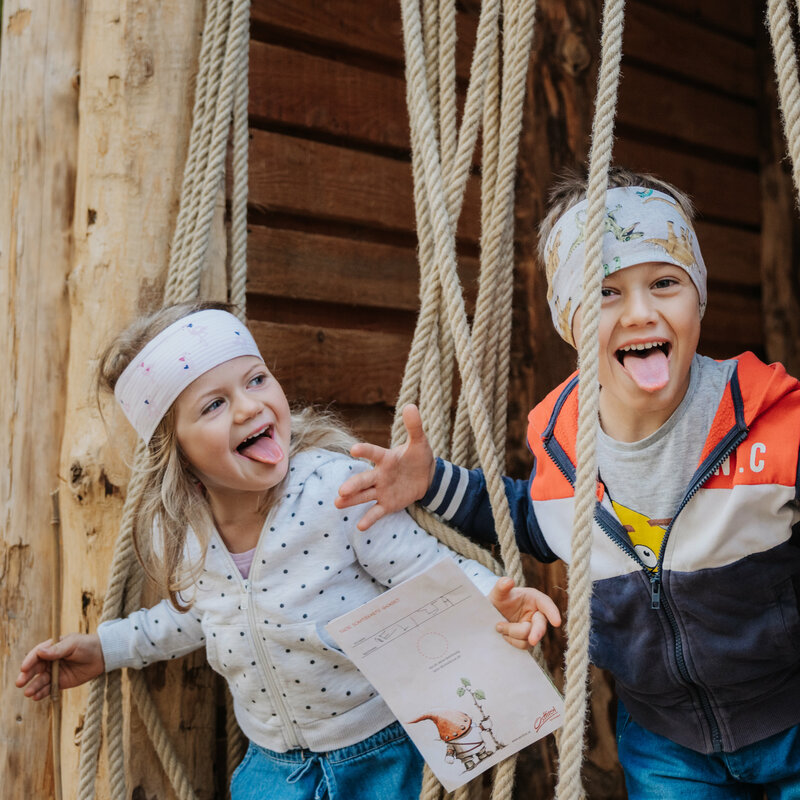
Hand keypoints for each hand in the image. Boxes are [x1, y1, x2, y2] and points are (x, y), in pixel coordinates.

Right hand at [16, 633, 104, 700]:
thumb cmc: (87, 645)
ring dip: (33, 686)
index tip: (24, 668)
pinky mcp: (60, 682)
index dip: (29, 661)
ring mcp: (54, 672)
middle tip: (20, 682)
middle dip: (26, 676)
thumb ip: (58, 650)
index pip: (36, 655)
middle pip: (34, 669)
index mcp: (51, 648)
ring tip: (29, 693)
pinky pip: (48, 689)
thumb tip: (40, 651)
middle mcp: (50, 661)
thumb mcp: (73, 644)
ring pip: (40, 680)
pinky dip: (42, 693)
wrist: (102, 656)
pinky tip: (37, 697)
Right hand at [335, 404, 435, 530]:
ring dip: (352, 501)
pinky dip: (369, 519)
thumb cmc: (418, 457)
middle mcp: (380, 475)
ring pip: (364, 495)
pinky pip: (376, 511)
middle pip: (364, 480)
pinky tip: (360, 527)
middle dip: (353, 485)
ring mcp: (382, 490)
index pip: (374, 454)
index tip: (354, 449)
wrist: (425, 476)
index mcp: (386, 459)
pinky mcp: (387, 504)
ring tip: (338, 504)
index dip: (365, 451)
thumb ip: (414, 426)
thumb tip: (411, 406)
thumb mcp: (420, 442)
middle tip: (341, 490)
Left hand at [489, 578, 561, 648]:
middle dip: (536, 633)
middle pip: (541, 625)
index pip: (546, 604)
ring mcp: (533, 627)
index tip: (557, 622)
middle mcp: (537, 613)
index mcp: (534, 598)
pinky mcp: (528, 638)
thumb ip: (502, 585)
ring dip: (514, 634)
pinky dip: (513, 641)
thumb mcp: (499, 592)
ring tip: (499, 626)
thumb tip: (508, 581)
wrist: (492, 613)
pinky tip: (504, 634)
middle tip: (532, 641)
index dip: (552, 613)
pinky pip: (524, 645)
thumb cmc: (499, 599)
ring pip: (530, 637)